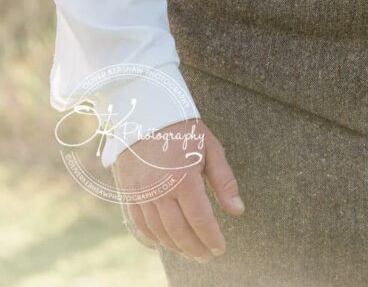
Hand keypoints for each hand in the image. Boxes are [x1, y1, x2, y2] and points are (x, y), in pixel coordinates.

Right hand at [114, 118, 243, 260]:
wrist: (146, 111)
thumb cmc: (183, 127)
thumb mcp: (210, 148)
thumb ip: (224, 181)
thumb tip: (238, 210)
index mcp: (184, 178)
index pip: (200, 219)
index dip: (211, 238)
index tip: (220, 248)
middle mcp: (160, 190)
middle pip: (179, 231)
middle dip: (195, 247)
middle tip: (206, 255)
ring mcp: (141, 193)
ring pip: (159, 232)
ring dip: (176, 246)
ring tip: (190, 252)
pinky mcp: (128, 192)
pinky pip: (140, 224)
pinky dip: (154, 238)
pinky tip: (166, 242)